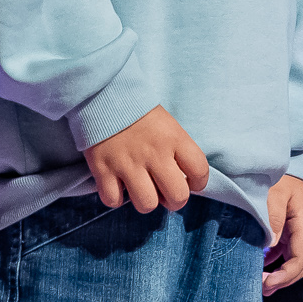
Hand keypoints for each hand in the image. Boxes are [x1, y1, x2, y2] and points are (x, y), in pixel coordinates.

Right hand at [82, 105, 208, 212]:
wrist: (105, 96)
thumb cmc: (141, 114)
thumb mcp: (169, 126)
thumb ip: (178, 151)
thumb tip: (182, 181)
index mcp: (175, 139)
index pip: (200, 171)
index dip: (199, 183)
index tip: (192, 183)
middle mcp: (154, 154)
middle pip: (177, 197)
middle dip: (174, 200)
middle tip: (166, 192)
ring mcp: (128, 164)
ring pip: (147, 205)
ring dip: (146, 200)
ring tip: (141, 188)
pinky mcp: (103, 170)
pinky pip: (113, 201)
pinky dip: (116, 198)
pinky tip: (118, 185)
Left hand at [263, 175, 302, 296]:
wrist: (277, 164)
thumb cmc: (276, 175)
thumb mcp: (273, 192)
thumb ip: (272, 217)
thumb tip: (270, 246)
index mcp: (302, 221)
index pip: (302, 256)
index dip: (287, 274)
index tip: (268, 282)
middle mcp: (301, 229)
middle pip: (301, 264)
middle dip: (284, 279)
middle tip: (262, 288)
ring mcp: (294, 231)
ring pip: (293, 261)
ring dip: (279, 275)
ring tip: (259, 284)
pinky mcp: (284, 231)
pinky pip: (282, 254)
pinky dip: (272, 265)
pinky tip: (259, 268)